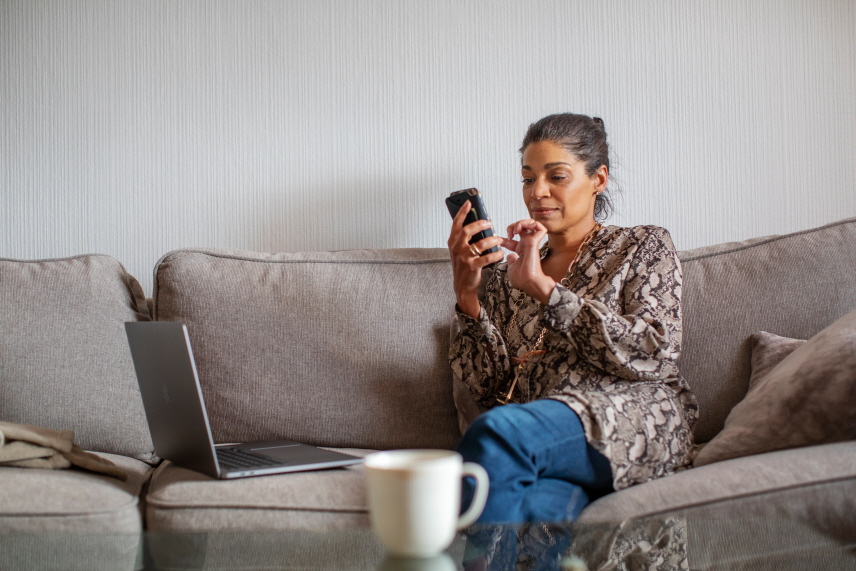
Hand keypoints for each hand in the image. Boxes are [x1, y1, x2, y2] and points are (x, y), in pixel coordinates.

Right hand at [447, 201, 503, 318]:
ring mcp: (464, 258)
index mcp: (453, 242)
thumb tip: (477, 224)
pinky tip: (501, 253)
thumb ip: (464, 238)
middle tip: (490, 223)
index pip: (456, 223)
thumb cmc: (463, 266)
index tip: (469, 203)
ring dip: (493, 240)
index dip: (462, 212)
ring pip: (481, 244)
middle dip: (480, 224)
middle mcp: (457, 248)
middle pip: (468, 230)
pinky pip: (488, 257)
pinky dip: (496, 254)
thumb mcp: (459, 250)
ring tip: (499, 239)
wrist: (462, 285)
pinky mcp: (473, 266)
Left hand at [501, 220, 555, 303]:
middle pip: (523, 228)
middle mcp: (527, 245)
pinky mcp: (535, 242)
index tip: (498, 240)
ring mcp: (532, 243)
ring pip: (532, 223)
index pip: (515, 239)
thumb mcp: (512, 268)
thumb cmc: (522, 279)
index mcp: (521, 250)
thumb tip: (510, 255)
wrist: (529, 284)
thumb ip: (511, 260)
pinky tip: (520, 229)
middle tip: (509, 233)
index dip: (506, 237)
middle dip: (514, 225)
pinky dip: (531, 224)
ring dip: (522, 222)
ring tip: (516, 230)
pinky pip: (539, 227)